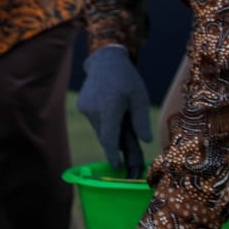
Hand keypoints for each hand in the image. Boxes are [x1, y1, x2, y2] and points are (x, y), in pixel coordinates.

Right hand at [78, 45, 152, 170]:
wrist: (104, 60)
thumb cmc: (126, 78)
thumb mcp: (139, 98)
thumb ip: (141, 121)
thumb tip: (146, 142)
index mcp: (109, 108)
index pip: (109, 140)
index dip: (113, 156)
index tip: (119, 167)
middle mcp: (93, 110)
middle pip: (105, 137)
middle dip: (116, 145)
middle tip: (129, 152)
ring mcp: (85, 108)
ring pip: (99, 129)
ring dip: (110, 130)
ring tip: (121, 117)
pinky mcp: (82, 106)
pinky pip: (95, 121)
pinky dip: (104, 121)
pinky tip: (111, 108)